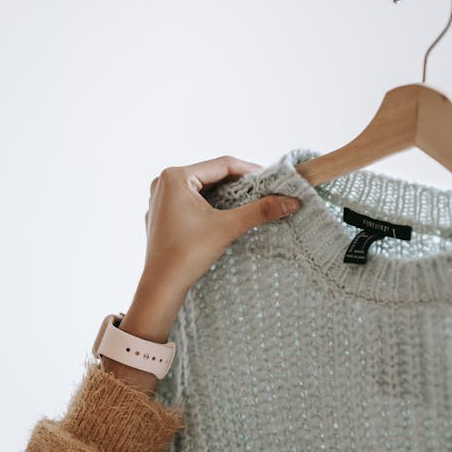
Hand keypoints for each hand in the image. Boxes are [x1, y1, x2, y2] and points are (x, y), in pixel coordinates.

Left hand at [141, 155, 300, 305]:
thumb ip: (260, 211)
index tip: (271, 179)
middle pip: (211, 176)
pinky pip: (190, 202)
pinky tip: (226, 215)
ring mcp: (160, 199)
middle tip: (264, 191)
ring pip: (201, 189)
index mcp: (175, 177)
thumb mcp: (228, 227)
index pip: (221, 165)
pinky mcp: (161, 215)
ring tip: (249, 202)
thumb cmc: (186, 255)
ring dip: (225, 194)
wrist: (161, 287)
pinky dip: (210, 205)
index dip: (250, 171)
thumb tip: (292, 201)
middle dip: (238, 184)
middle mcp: (163, 183)